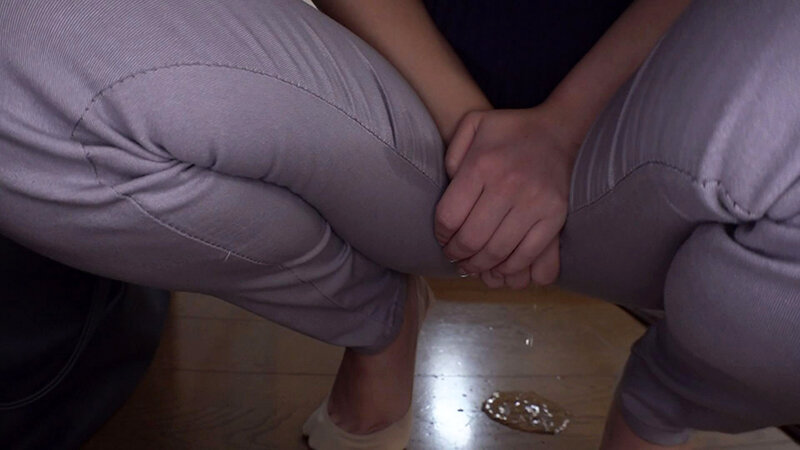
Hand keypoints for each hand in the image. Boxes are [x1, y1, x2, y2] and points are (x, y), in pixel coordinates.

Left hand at [435, 105, 579, 288]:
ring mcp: (534, 203)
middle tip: (453, 257)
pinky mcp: (554, 216)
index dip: (441, 234)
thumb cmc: (509, 132)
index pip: (449, 216)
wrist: (557, 131)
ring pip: (496, 251)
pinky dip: (508, 267)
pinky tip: (497, 266)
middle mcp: (508, 185)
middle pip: (471, 238)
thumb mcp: (472, 125)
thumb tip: (448, 186)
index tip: (442, 238)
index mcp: (482, 165)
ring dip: (478, 265)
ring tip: (470, 266)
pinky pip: (527, 254)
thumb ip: (452, 153)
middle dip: (456, 254)